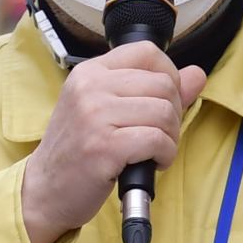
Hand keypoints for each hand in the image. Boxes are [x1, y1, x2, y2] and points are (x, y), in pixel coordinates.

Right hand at [20, 42, 207, 242]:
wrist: (45, 190)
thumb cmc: (79, 150)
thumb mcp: (108, 110)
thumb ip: (153, 90)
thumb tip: (197, 75)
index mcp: (90, 72)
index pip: (148, 52)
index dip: (169, 76)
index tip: (163, 102)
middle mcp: (90, 87)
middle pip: (163, 83)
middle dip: (173, 113)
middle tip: (158, 135)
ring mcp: (95, 116)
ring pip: (164, 112)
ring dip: (170, 137)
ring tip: (153, 151)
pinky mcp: (104, 147)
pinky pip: (158, 140)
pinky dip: (165, 155)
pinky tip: (151, 163)